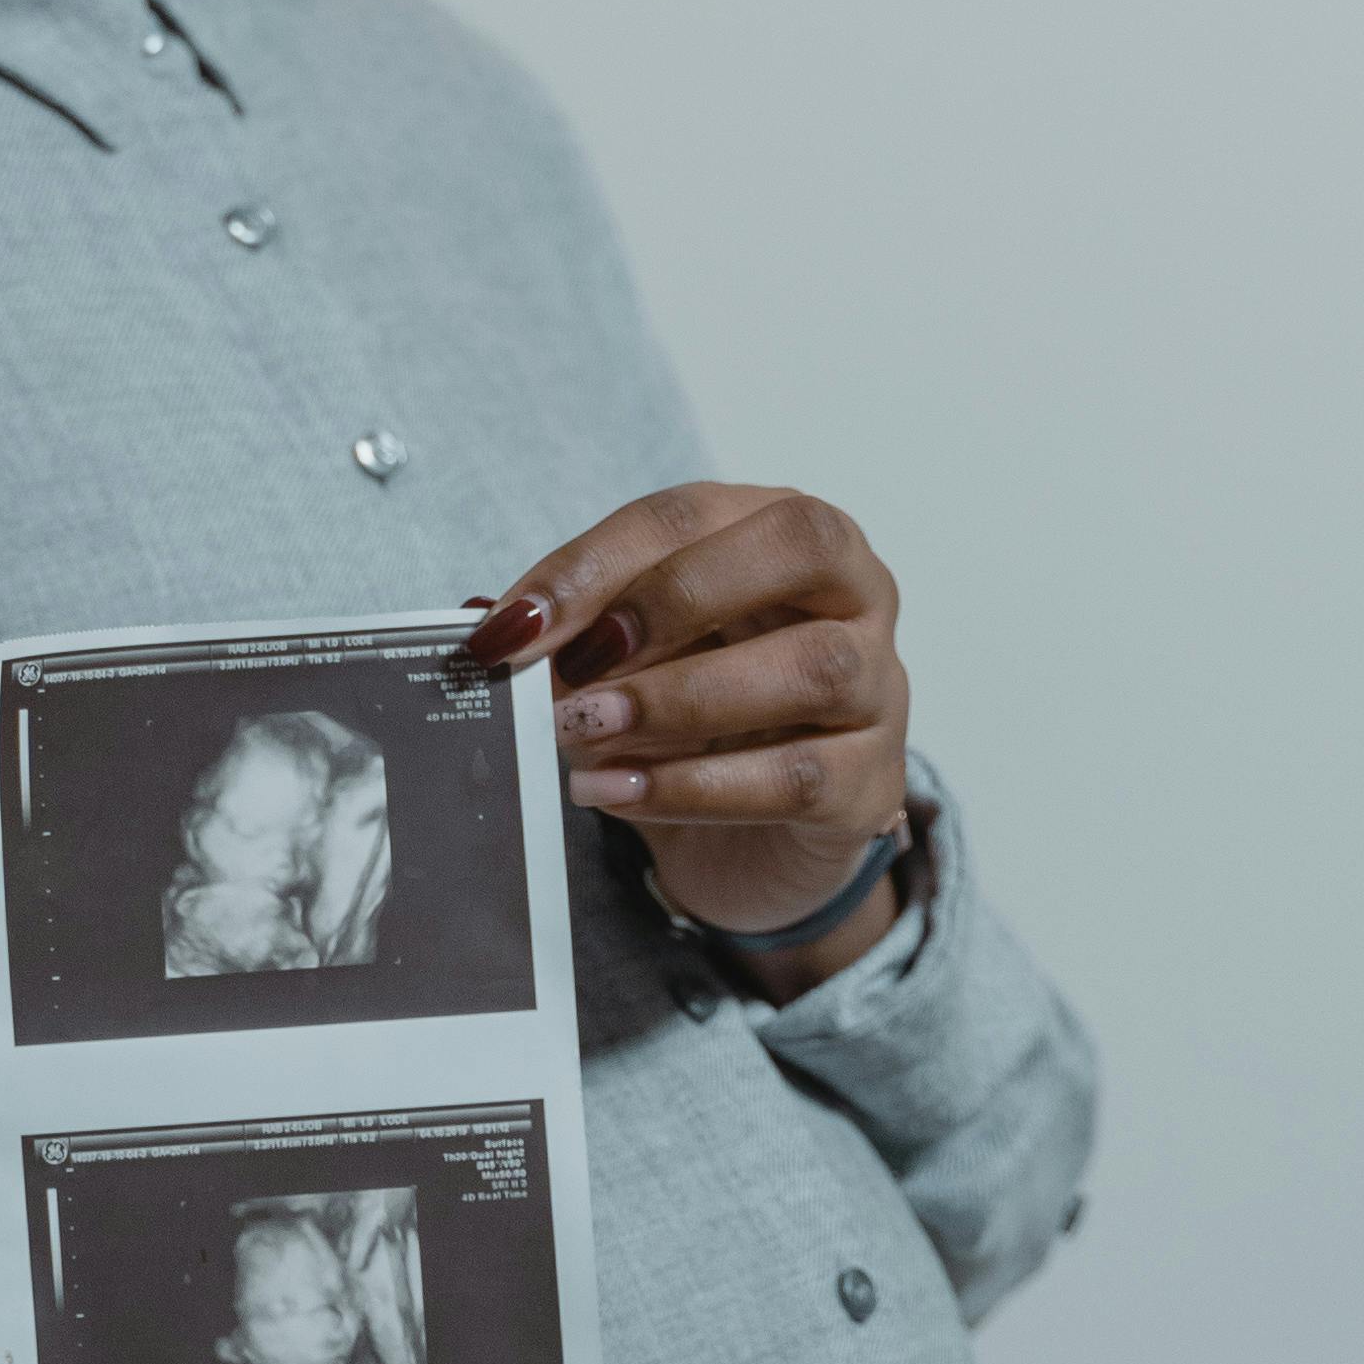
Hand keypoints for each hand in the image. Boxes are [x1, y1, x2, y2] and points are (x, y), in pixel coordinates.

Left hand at [463, 484, 913, 989]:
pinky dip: (696, 787)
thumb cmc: (691, 727)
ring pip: (812, 667)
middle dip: (674, 596)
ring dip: (682, 697)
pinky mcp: (874, 783)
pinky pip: (799, 776)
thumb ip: (566, 637)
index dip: (594, 562)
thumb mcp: (622, 667)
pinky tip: (616, 794)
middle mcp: (853, 594)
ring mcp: (880, 687)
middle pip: (798, 546)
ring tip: (584, 731)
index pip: (693, 513)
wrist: (749, 850)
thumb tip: (483, 623)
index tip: (510, 625)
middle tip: (577, 661)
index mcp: (783, 535)